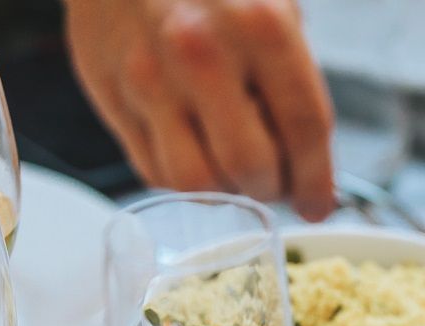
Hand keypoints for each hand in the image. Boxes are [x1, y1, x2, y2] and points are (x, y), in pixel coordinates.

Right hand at [65, 0, 335, 220]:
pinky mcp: (106, 91)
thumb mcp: (273, 8)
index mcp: (261, 26)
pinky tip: (195, 156)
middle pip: (249, 166)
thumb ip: (293, 83)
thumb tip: (311, 169)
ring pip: (194, 182)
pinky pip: (151, 168)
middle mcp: (202, 52)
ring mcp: (149, 74)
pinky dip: (181, 179)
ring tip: (232, 174)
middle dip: (269, 190)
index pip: (305, 128)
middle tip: (273, 184)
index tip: (318, 206)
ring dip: (222, 194)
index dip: (317, 182)